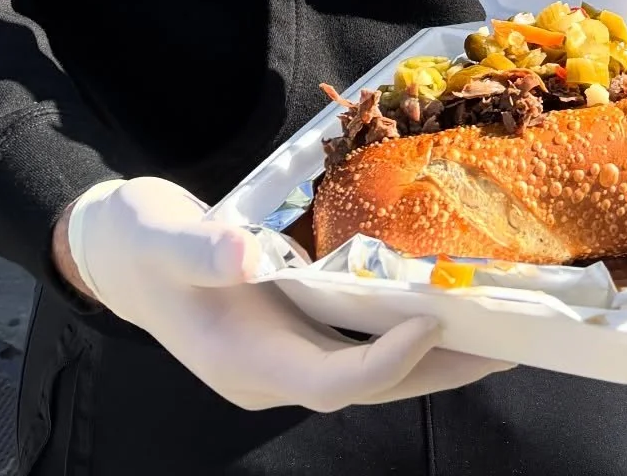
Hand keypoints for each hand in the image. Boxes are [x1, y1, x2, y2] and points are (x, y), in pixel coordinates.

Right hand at [60, 176, 509, 412]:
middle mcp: (274, 373)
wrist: (115, 252)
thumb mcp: (162, 238)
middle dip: (441, 370)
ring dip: (434, 354)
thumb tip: (245, 255)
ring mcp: (284, 356)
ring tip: (499, 327)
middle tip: (511, 343)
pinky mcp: (293, 331)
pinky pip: (359, 339)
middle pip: (371, 387)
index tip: (435, 318)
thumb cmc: (137, 243)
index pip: (333, 381)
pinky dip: (401, 324)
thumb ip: (203, 250)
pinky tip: (440, 298)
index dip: (387, 359)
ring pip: (372, 368)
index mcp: (246, 363)